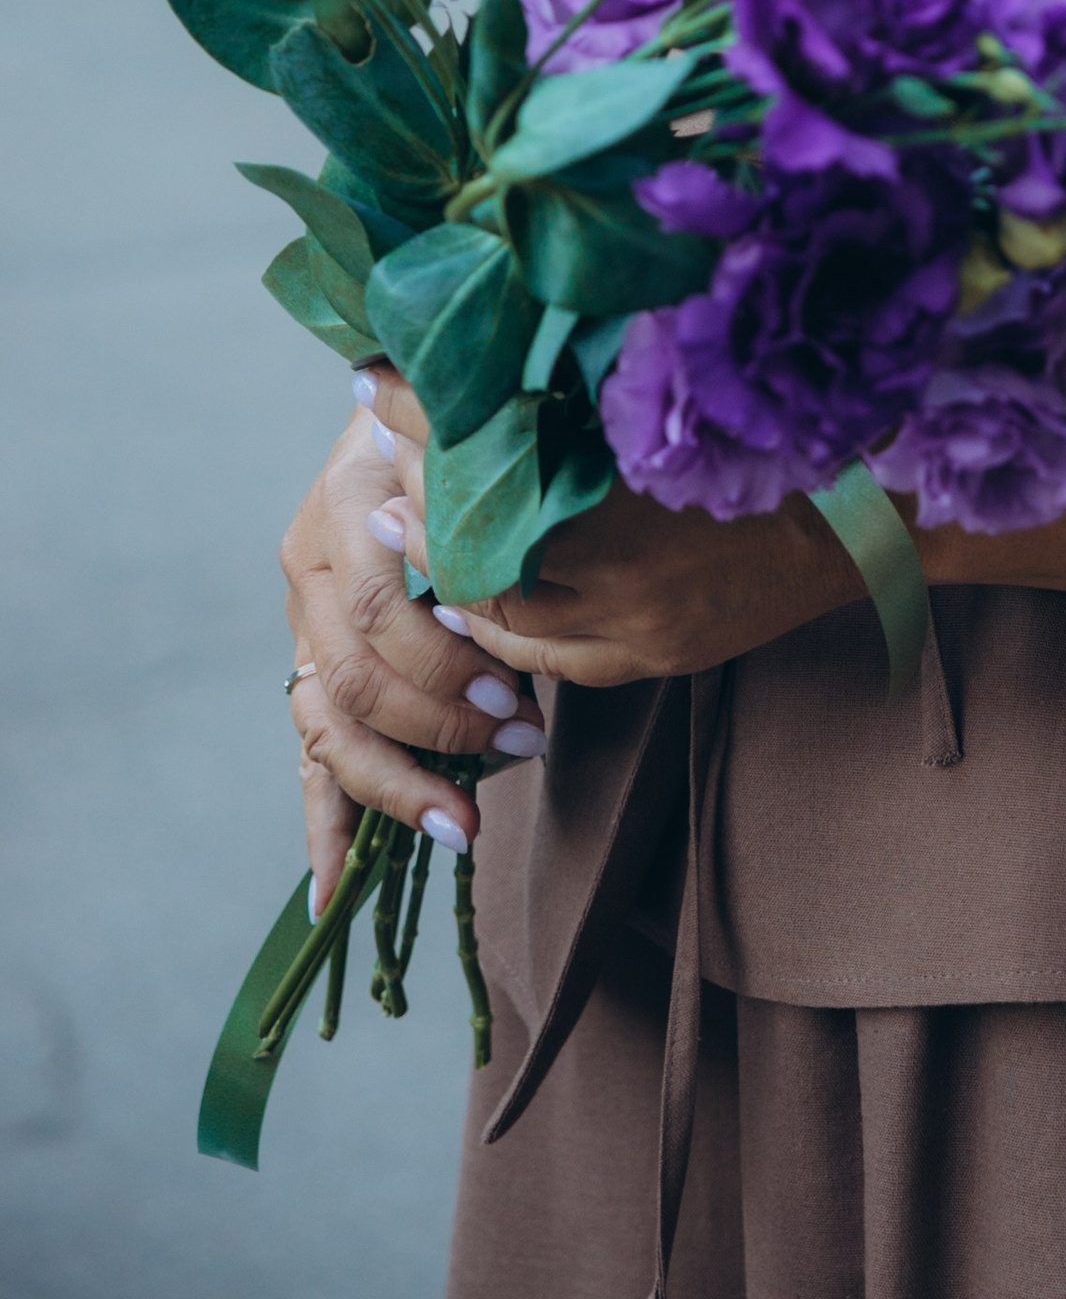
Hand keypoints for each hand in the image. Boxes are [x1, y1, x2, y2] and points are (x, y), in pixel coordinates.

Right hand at [279, 379, 546, 901]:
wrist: (402, 408)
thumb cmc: (457, 428)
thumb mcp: (466, 439)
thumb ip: (476, 490)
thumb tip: (514, 557)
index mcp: (344, 508)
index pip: (379, 609)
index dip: (445, 661)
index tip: (517, 695)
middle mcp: (309, 570)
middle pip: (356, 677)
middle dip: (440, 725)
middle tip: (524, 743)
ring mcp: (303, 623)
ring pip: (329, 727)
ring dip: (398, 785)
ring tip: (465, 825)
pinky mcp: (311, 666)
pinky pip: (311, 755)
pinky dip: (324, 826)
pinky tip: (332, 894)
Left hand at [367, 373, 865, 687]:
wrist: (865, 520)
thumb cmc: (781, 432)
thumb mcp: (682, 392)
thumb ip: (592, 375)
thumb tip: (509, 327)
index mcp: (627, 486)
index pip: (486, 455)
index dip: (423, 420)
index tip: (374, 380)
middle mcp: (624, 567)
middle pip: (479, 552)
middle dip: (421, 505)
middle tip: (380, 466)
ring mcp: (636, 625)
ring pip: (502, 623)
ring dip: (449, 579)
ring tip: (407, 535)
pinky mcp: (652, 658)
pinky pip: (551, 662)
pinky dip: (504, 633)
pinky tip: (478, 603)